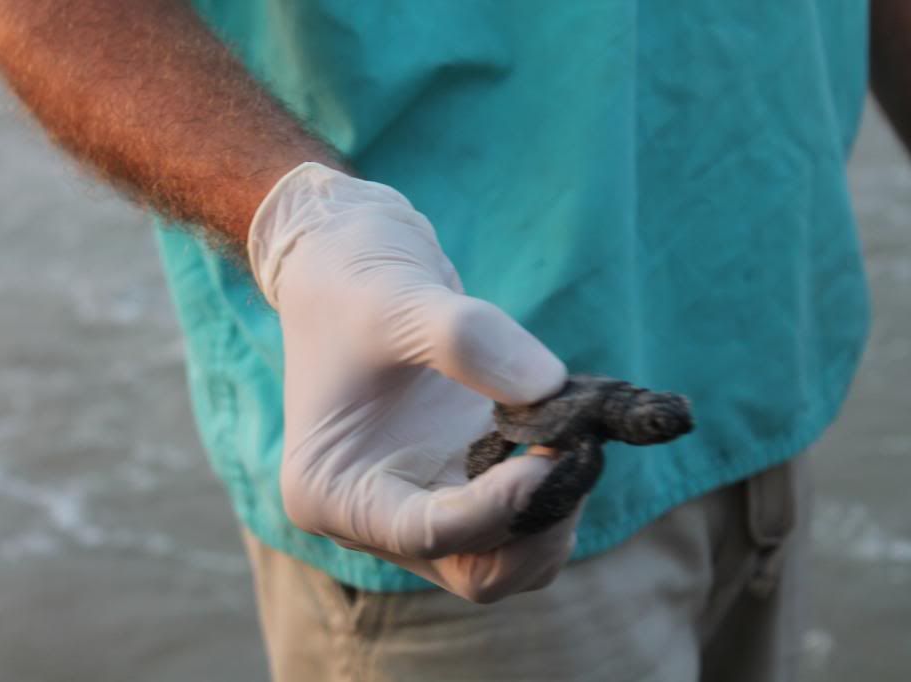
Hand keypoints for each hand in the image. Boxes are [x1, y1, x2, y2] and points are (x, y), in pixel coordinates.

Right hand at [248, 163, 577, 602]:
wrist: (350, 258)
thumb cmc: (352, 281)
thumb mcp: (398, 299)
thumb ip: (470, 342)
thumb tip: (550, 391)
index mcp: (334, 491)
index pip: (424, 535)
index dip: (496, 510)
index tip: (551, 456)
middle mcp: (377, 514)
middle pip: (476, 570)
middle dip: (537, 524)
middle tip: (578, 452)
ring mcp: (425, 499)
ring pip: (511, 556)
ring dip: (557, 508)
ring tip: (576, 432)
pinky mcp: (465, 477)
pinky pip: (525, 515)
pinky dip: (559, 484)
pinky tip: (569, 424)